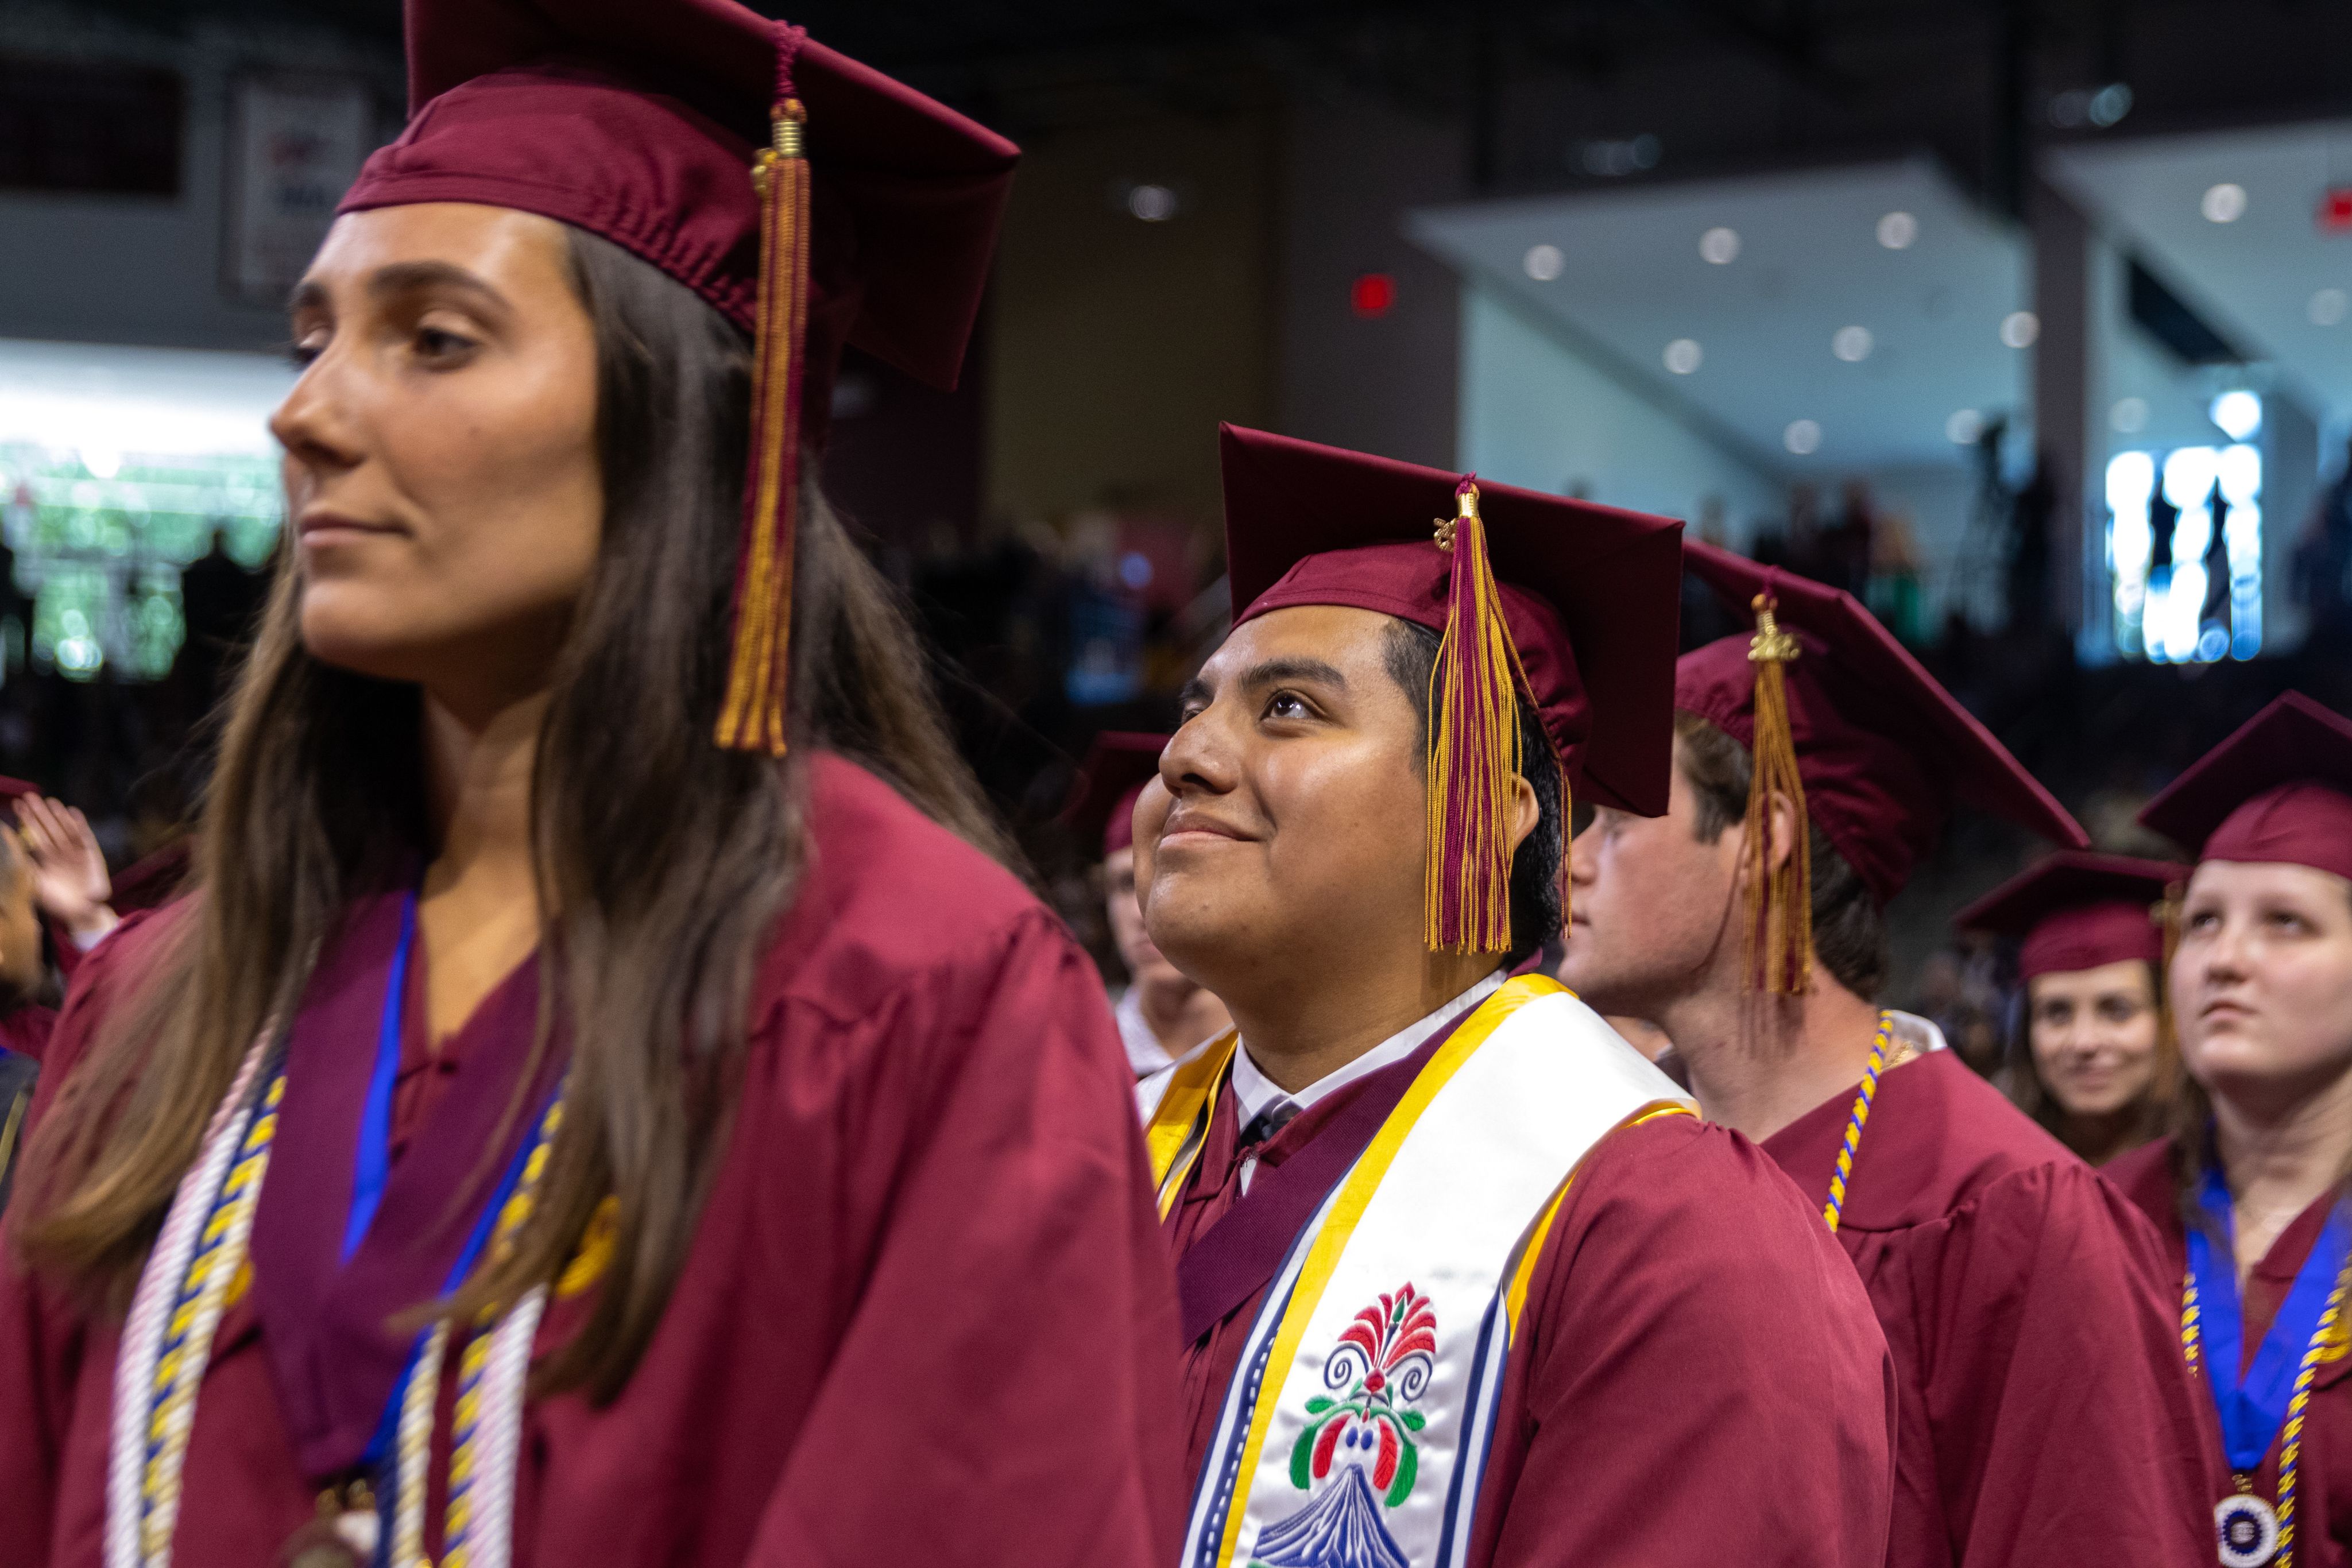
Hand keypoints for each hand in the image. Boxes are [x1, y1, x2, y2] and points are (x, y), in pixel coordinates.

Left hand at [16, 795, 116, 944]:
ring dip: (58, 815)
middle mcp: (59, 852)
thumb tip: (10, 848)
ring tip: (50, 801)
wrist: (82, 912)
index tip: (17, 806)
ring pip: (64, 829)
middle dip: (39, 813)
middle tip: (29, 797)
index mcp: (45, 859)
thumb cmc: (57, 902)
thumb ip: (25, 867)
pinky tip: (73, 812)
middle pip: (48, 828)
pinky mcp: (91, 853)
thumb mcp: (36, 885)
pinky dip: (79, 824)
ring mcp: (75, 852)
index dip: (26, 821)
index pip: (34, 836)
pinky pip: (84, 836)